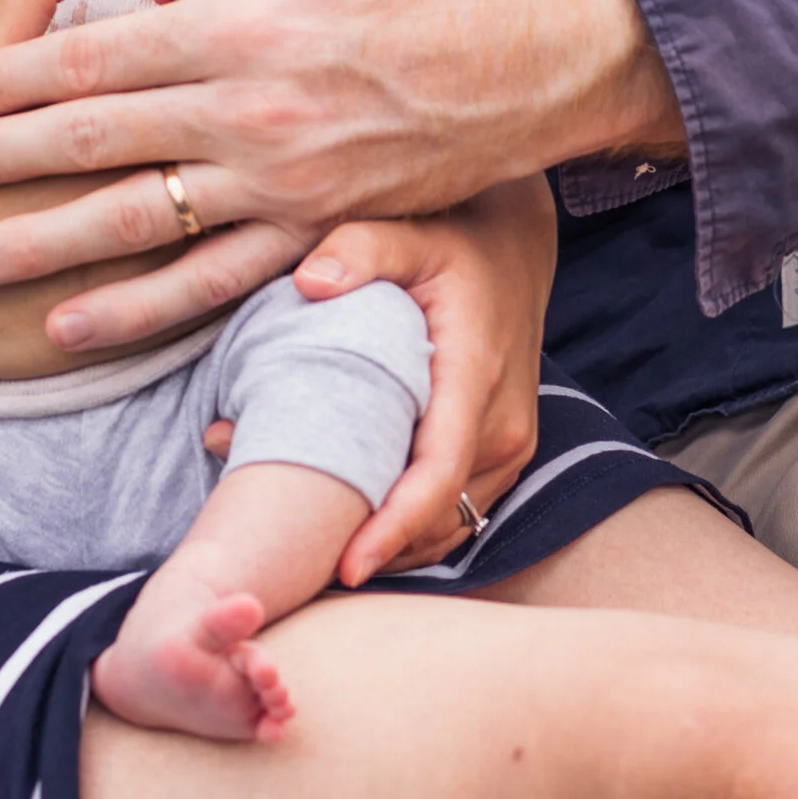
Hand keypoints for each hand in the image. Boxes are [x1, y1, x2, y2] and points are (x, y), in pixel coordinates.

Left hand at [0, 0, 680, 325]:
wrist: (540, 53)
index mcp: (240, 24)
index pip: (92, 58)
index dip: (4, 81)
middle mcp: (250, 113)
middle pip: (93, 145)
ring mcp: (285, 184)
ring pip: (137, 225)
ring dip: (40, 250)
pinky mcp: (319, 229)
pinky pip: (214, 281)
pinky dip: (140, 309)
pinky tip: (74, 323)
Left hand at [304, 177, 556, 580]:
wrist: (512, 249)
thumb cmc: (454, 241)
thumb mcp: (408, 233)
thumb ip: (360, 250)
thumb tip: (309, 282)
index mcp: (476, 378)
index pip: (437, 476)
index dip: (391, 528)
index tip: (345, 565)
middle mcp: (503, 426)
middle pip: (437, 516)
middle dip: (368, 541)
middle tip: (285, 545)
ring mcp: (510, 447)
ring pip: (448, 525)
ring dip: (385, 540)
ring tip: (306, 533)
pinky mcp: (502, 456)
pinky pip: (456, 512)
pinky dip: (406, 526)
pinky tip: (347, 514)